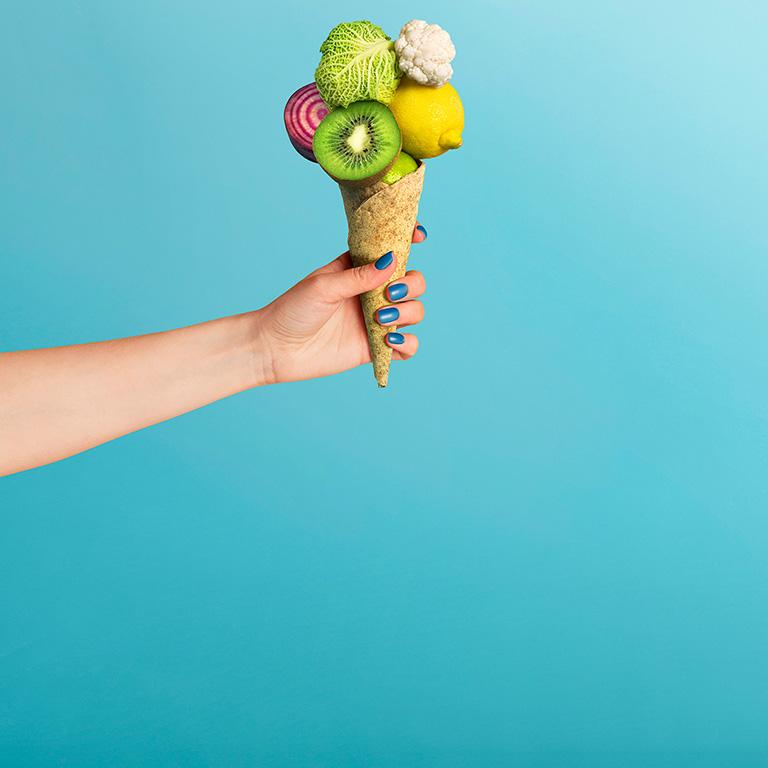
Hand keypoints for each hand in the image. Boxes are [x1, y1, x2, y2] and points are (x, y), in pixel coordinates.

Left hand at [256, 224, 427, 383]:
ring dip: (407, 314)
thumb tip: (392, 260)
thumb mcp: (324, 286)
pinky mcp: (375, 348)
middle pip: (414, 282)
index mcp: (359, 270)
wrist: (276, 349)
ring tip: (380, 319)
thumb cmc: (293, 311)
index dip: (409, 239)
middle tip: (388, 294)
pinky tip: (388, 341)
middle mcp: (372, 293)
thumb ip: (359, 275)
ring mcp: (377, 321)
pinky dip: (407, 343)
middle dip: (410, 286)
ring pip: (415, 312)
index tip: (419, 236)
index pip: (392, 250)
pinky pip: (408, 346)